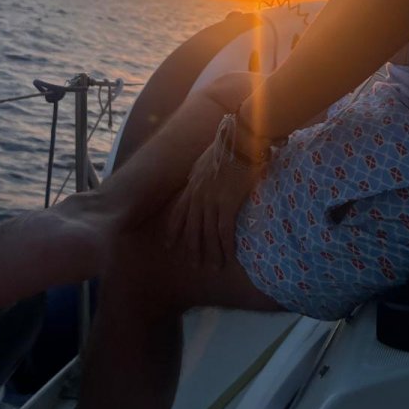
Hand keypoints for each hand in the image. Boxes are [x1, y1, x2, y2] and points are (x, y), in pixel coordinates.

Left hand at [166, 144, 261, 270]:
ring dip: (210, 252)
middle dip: (191, 248)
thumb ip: (197, 172)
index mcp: (192, 185)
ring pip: (207, 233)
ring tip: (212, 267)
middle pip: (191, 228)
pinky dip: (226, 246)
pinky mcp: (227, 203)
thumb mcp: (203, 159)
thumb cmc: (226, 146)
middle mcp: (198, 196)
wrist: (239, 141)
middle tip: (193, 264)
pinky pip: (224, 230)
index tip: (169, 245)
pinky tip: (228, 257)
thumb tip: (193, 177)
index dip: (174, 231)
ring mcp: (211, 201)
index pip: (178, 213)